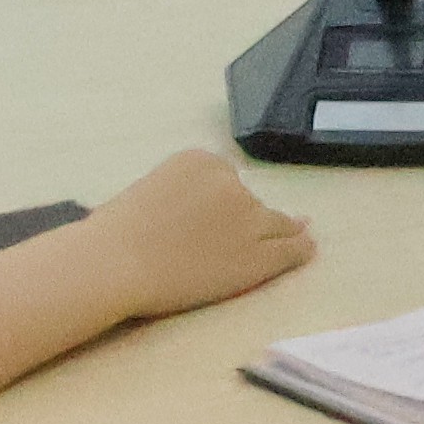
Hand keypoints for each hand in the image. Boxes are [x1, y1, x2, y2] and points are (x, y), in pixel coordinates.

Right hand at [77, 149, 315, 320]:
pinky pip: (289, 249)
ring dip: (284, 230)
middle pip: (252, 201)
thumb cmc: (117, 233)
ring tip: (301, 232)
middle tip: (242, 234)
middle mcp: (231, 183)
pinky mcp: (257, 255)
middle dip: (249, 218)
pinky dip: (300, 248)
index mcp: (201, 160)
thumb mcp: (153, 189)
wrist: (115, 262)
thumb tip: (204, 213)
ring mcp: (248, 219)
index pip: (228, 178)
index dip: (226, 202)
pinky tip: (308, 247)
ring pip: (276, 224)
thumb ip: (186, 192)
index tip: (221, 216)